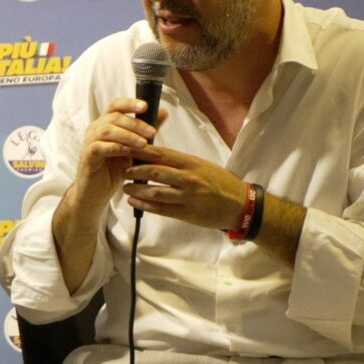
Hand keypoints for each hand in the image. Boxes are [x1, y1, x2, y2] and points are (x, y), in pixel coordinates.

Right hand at [75, 98, 165, 214]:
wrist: (98, 192)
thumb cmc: (116, 168)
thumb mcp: (134, 148)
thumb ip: (146, 130)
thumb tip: (163, 112)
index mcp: (107, 122)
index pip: (116, 105)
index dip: (130, 103)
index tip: (145, 106)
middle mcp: (96, 128)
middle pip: (114, 116)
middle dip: (135, 123)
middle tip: (152, 133)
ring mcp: (89, 142)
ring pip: (106, 130)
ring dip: (127, 135)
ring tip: (143, 144)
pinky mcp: (87, 157)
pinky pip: (98, 147)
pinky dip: (114, 147)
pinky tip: (126, 152)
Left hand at [124, 145, 246, 230]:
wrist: (240, 205)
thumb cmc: (220, 182)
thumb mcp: (203, 165)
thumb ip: (181, 162)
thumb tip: (157, 156)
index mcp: (192, 163)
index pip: (162, 154)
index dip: (142, 152)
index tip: (129, 149)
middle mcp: (189, 178)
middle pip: (155, 172)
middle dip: (136, 170)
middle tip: (123, 169)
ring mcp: (187, 197)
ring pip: (156, 192)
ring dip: (137, 189)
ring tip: (125, 187)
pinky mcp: (187, 214)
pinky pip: (162, 209)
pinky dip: (145, 205)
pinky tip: (135, 201)